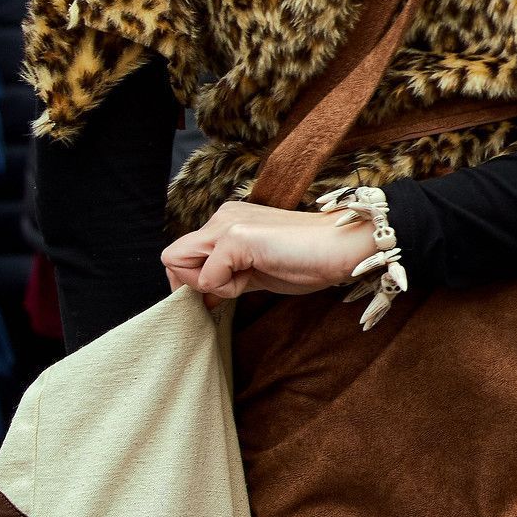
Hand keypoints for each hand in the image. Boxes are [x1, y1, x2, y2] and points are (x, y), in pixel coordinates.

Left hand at [162, 200, 375, 303]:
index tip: (227, 292)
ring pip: (178, 264)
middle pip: (172, 258)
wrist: (344, 248)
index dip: (194, 282)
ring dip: (208, 285)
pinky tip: (255, 278)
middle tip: (233, 289)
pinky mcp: (235, 238)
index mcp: (229, 221)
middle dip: (193, 286)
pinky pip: (206, 279)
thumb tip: (201, 300)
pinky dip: (225, 289)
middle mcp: (223, 216)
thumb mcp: (257, 271)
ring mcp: (227, 224)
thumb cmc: (310, 260)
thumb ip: (228, 277)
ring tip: (247, 281)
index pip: (182, 255)